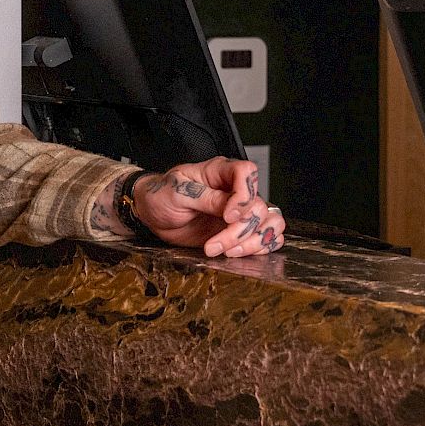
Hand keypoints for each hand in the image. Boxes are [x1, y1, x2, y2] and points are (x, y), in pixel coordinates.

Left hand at [124, 157, 285, 257]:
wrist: (152, 215)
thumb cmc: (162, 196)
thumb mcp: (177, 193)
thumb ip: (205, 199)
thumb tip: (230, 209)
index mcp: (220, 172)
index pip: (247, 172)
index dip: (243, 197)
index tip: (227, 217)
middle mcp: (236, 190)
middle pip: (259, 207)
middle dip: (239, 231)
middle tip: (215, 244)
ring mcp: (241, 212)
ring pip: (271, 223)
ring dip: (254, 242)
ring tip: (228, 252)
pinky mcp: (241, 231)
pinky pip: (268, 238)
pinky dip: (260, 249)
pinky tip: (237, 253)